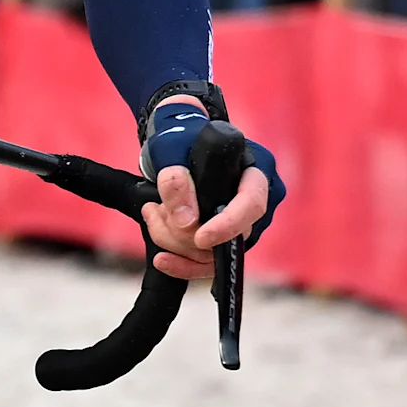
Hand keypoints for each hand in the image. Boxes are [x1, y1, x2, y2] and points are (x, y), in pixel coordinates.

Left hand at [139, 94, 280, 279]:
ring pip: (213, 255)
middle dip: (185, 232)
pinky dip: (180, 263)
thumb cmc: (182, 140)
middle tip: (155, 209)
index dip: (228, 225)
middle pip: (230, 237)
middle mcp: (253, 204)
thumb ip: (176, 178)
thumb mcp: (173, 149)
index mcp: (255, 171)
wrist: (178, 148)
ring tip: (152, 213)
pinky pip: (206, 265)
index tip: (201, 237)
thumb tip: (185, 222)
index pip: (252, 204)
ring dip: (173, 241)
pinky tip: (160, 257)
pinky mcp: (223, 244)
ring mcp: (240, 226)